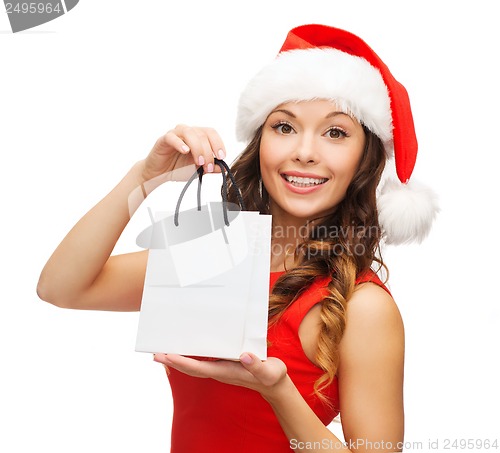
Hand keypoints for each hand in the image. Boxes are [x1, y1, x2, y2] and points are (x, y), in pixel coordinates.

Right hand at [141, 125, 225, 181]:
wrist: (159, 174)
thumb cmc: (179, 168)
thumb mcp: (198, 170)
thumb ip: (210, 168)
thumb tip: (223, 168)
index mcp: (198, 136)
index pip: (211, 133)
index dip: (218, 143)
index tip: (222, 156)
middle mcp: (188, 132)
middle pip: (202, 134)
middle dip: (208, 151)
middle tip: (208, 166)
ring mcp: (175, 134)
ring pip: (190, 133)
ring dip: (198, 148)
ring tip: (199, 162)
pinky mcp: (163, 140)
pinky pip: (172, 137)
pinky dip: (180, 143)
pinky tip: (185, 151)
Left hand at [153, 352, 287, 395]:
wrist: (275, 384)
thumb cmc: (272, 376)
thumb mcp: (269, 371)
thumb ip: (257, 365)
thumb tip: (243, 356)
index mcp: (226, 371)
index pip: (199, 367)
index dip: (182, 362)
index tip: (167, 356)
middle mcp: (219, 371)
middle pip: (190, 368)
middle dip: (172, 362)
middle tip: (155, 354)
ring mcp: (220, 369)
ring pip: (194, 365)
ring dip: (178, 360)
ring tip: (163, 352)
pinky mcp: (223, 365)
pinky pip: (201, 362)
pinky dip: (189, 357)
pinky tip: (185, 350)